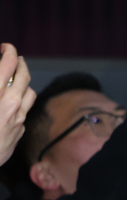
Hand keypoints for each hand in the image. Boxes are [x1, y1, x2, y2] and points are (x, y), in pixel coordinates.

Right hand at [0, 45, 34, 168]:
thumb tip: (1, 79)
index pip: (8, 63)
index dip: (9, 51)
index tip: (6, 47)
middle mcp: (10, 103)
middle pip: (24, 76)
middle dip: (20, 63)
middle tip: (15, 57)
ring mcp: (17, 118)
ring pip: (30, 93)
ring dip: (25, 82)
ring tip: (17, 78)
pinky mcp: (20, 130)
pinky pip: (25, 111)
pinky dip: (21, 101)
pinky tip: (13, 101)